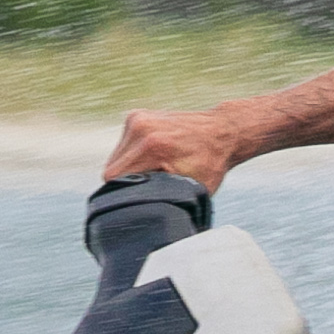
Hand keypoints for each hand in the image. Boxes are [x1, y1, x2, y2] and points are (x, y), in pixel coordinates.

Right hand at [104, 106, 245, 190]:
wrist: (222, 131)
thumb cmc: (211, 163)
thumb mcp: (191, 189)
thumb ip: (163, 200)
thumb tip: (145, 217)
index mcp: (151, 146)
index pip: (113, 178)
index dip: (124, 194)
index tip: (139, 198)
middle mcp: (140, 128)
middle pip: (111, 168)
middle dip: (127, 181)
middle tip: (151, 184)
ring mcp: (137, 118)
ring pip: (115, 157)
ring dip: (129, 168)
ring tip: (154, 169)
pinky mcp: (136, 115)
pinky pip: (123, 146)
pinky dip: (133, 155)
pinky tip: (153, 157)